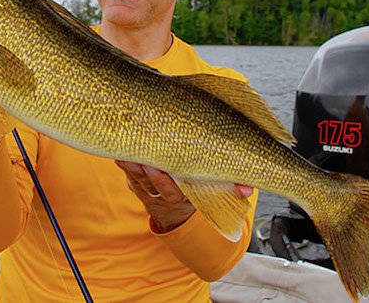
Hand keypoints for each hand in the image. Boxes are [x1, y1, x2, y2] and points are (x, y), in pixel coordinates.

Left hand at [115, 161, 253, 232]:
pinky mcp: (141, 191)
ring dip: (132, 169)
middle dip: (146, 173)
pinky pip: (132, 181)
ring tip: (126, 153)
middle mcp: (168, 199)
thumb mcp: (220, 193)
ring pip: (140, 183)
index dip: (167, 181)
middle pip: (154, 186)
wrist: (182, 215)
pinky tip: (120, 156)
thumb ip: (235, 188)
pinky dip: (126, 169)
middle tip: (139, 158)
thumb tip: (247, 190)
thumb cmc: (204, 191)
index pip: (176, 190)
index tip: (160, 169)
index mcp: (187, 198)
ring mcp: (153, 196)